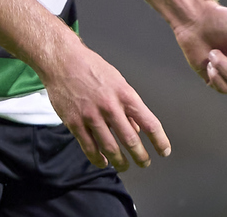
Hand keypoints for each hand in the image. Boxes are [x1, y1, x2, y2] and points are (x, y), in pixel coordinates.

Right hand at [43, 40, 170, 171]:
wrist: (62, 60)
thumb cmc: (91, 67)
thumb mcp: (116, 80)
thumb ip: (127, 105)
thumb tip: (136, 129)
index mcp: (124, 93)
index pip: (149, 122)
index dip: (159, 140)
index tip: (164, 151)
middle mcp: (110, 106)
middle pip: (131, 140)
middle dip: (141, 157)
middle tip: (144, 162)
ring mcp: (91, 115)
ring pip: (111, 148)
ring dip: (120, 162)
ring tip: (124, 166)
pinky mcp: (75, 123)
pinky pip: (89, 148)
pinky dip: (98, 159)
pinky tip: (103, 161)